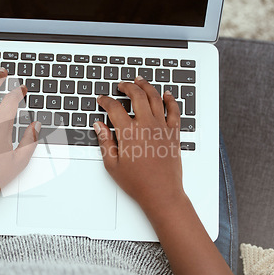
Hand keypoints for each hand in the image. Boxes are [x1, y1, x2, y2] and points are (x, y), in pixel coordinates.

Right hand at [94, 77, 183, 214]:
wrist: (161, 193)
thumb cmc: (137, 183)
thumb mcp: (112, 164)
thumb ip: (105, 142)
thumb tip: (99, 126)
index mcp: (128, 133)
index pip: (114, 108)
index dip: (106, 101)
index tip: (102, 100)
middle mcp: (146, 126)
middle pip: (137, 96)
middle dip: (127, 87)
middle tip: (122, 85)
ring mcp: (162, 128)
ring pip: (155, 98)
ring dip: (147, 86)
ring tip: (140, 80)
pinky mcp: (173, 133)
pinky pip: (174, 111)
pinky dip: (170, 100)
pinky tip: (167, 94)